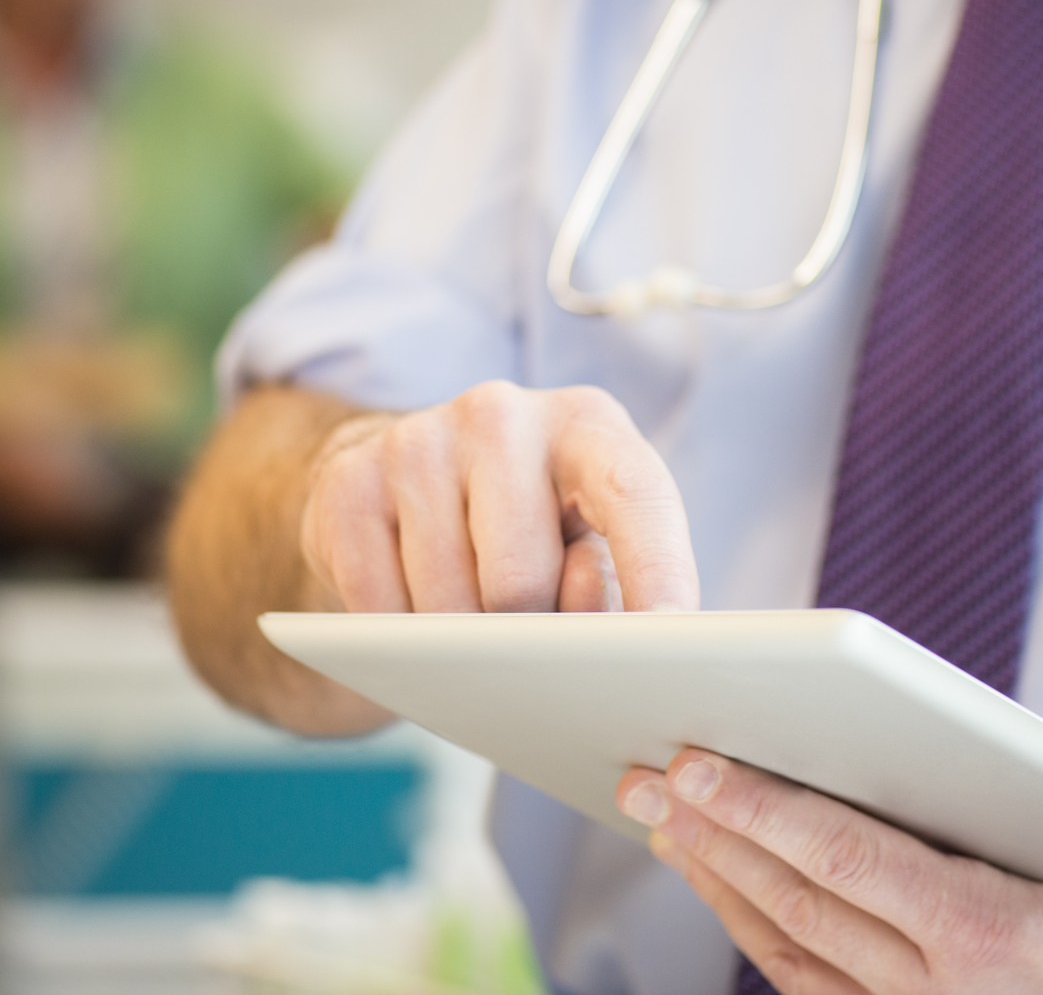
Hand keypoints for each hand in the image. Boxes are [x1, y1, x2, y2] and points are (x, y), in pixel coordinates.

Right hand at [300, 380, 697, 614]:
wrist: (408, 488)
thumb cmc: (530, 531)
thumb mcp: (587, 546)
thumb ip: (608, 587)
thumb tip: (610, 638)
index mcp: (589, 425)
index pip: (634, 494)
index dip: (657, 570)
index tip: (674, 640)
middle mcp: (503, 414)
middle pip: (522, 582)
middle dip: (527, 640)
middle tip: (530, 638)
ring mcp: (418, 440)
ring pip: (446, 607)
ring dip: (462, 647)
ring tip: (474, 617)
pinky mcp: (348, 483)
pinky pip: (378, 608)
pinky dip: (402, 638)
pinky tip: (416, 609)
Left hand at [617, 750, 1042, 994]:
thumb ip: (957, 815)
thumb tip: (828, 769)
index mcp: (996, 938)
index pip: (840, 861)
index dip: (754, 807)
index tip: (689, 760)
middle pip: (797, 910)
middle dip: (711, 839)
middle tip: (646, 778)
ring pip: (794, 958)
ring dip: (722, 888)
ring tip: (671, 826)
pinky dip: (766, 942)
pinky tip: (732, 896)